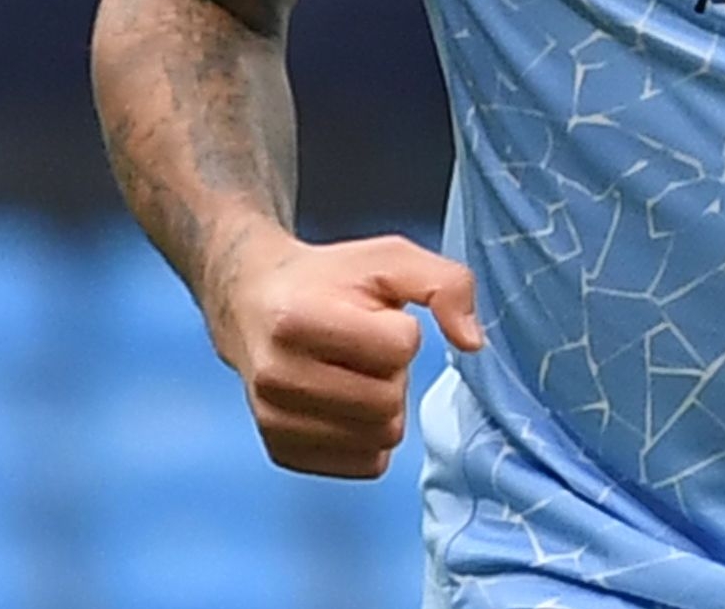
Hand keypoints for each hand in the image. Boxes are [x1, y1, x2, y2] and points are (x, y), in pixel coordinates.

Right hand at [204, 228, 480, 477]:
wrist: (253, 306)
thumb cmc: (329, 281)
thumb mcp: (392, 259)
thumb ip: (447, 284)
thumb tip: (472, 342)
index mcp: (298, 320)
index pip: (399, 347)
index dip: (403, 331)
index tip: (377, 318)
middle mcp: (276, 376)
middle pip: (389, 401)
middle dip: (395, 373)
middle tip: (368, 350)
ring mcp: (273, 420)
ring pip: (381, 437)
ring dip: (386, 406)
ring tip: (356, 374)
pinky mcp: (281, 451)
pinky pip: (364, 465)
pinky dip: (372, 438)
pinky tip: (349, 405)